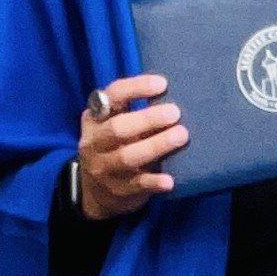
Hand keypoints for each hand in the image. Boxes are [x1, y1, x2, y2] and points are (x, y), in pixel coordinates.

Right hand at [77, 74, 187, 219]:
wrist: (96, 191)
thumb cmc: (117, 145)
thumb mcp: (116, 123)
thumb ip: (136, 110)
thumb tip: (176, 93)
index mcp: (96, 117)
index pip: (113, 95)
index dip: (136, 87)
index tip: (162, 84)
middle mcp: (95, 141)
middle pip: (117, 128)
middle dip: (147, 119)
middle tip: (175, 112)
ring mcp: (104, 168)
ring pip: (127, 156)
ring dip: (155, 145)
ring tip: (181, 136)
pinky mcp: (118, 190)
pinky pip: (137, 185)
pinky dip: (154, 182)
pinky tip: (170, 180)